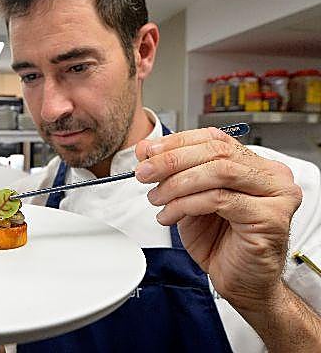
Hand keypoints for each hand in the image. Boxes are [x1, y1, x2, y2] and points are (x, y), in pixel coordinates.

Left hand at [135, 127, 301, 311]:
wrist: (241, 283)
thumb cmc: (221, 242)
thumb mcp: (188, 198)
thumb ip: (172, 171)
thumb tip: (146, 149)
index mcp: (256, 165)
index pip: (215, 138)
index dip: (178, 142)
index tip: (148, 152)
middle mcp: (272, 176)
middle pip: (216, 152)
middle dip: (172, 160)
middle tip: (144, 173)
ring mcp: (277, 196)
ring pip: (218, 172)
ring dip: (177, 183)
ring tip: (156, 198)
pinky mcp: (271, 218)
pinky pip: (219, 199)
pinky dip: (186, 204)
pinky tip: (170, 215)